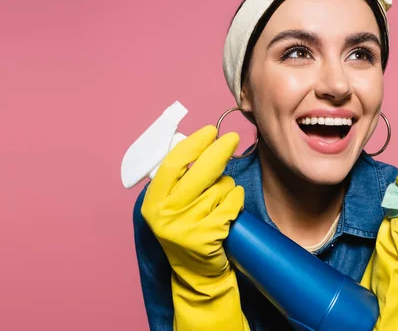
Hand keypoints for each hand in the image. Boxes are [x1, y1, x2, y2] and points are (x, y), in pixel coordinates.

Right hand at [141, 125, 248, 329]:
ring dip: (227, 187)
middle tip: (231, 138)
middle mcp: (165, 214)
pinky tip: (231, 209)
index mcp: (153, 202)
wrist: (197, 274)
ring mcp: (185, 227)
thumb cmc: (189, 230)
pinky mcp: (206, 237)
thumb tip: (198, 143)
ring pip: (219, 187)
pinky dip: (236, 200)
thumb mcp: (172, 206)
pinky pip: (231, 203)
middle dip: (218, 150)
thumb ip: (178, 180)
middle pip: (198, 172)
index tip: (209, 131)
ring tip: (220, 201)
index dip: (193, 144)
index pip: (172, 164)